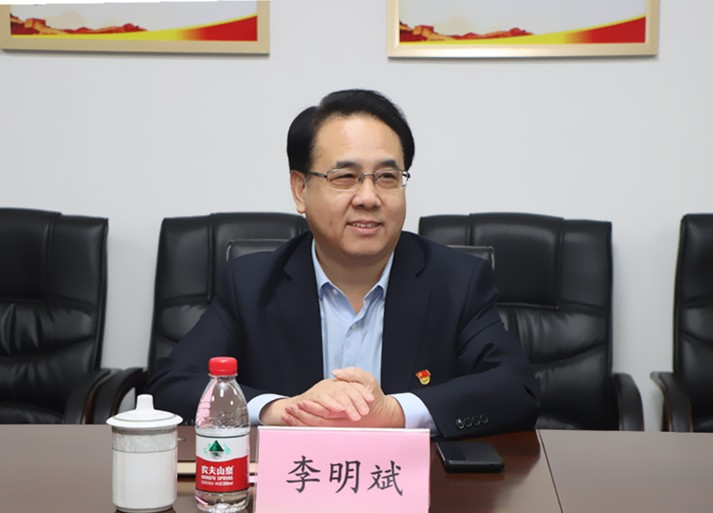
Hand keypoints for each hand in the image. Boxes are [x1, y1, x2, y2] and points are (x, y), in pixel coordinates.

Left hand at [282, 367, 405, 427]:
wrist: (382, 414)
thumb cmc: (375, 398)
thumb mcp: (369, 381)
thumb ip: (354, 375)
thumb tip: (337, 372)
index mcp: (348, 411)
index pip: (326, 412)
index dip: (312, 408)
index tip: (300, 403)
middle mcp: (341, 422)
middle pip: (318, 423)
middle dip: (301, 417)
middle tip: (288, 410)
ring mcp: (337, 427)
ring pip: (316, 428)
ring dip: (300, 422)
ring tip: (286, 416)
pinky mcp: (335, 428)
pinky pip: (318, 429)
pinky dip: (304, 425)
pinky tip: (293, 420)